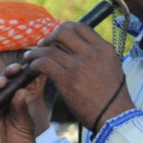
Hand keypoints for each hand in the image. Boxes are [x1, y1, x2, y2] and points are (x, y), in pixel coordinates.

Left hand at [0, 24, 127, 134]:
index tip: (55, 39)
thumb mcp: (111, 68)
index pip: (81, 27)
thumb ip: (97, 56)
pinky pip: (45, 63)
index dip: (64, 29)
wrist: (115, 116)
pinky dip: (34, 64)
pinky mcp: (68, 79)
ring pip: (50, 48)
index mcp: (104, 48)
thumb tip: (79, 51)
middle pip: (64, 31)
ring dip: (35, 52)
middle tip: (41, 47)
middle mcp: (93, 52)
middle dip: (48, 37)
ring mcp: (81, 65)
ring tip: (28, 58)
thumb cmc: (112, 97)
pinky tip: (31, 69)